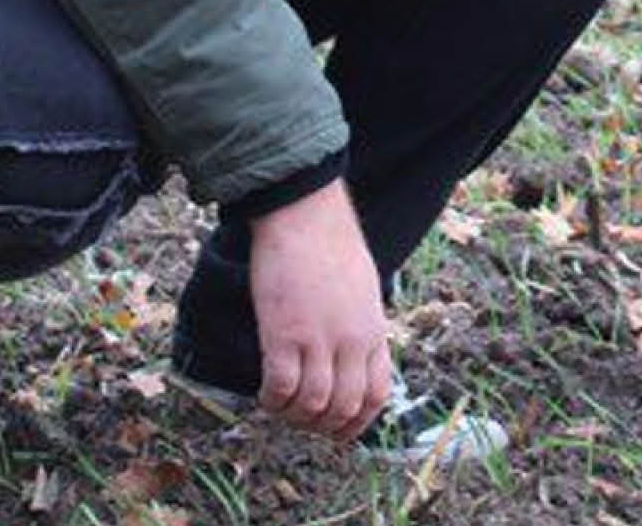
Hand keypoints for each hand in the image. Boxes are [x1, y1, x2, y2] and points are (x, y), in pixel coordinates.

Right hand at [247, 181, 391, 441]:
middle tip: (301, 418)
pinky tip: (265, 394)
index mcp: (372, 332)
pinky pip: (281, 387)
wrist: (306, 214)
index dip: (355, 423)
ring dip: (294, 417)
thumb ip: (360, 328)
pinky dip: (272, 401)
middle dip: (321, 425)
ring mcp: (319, 339)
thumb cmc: (332, 245)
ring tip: (280, 408)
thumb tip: (350, 359)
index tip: (335, 427)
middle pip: (344, 408)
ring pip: (313, 405)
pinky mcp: (284, 333)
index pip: (376, 397)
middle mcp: (351, 341)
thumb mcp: (364, 291)